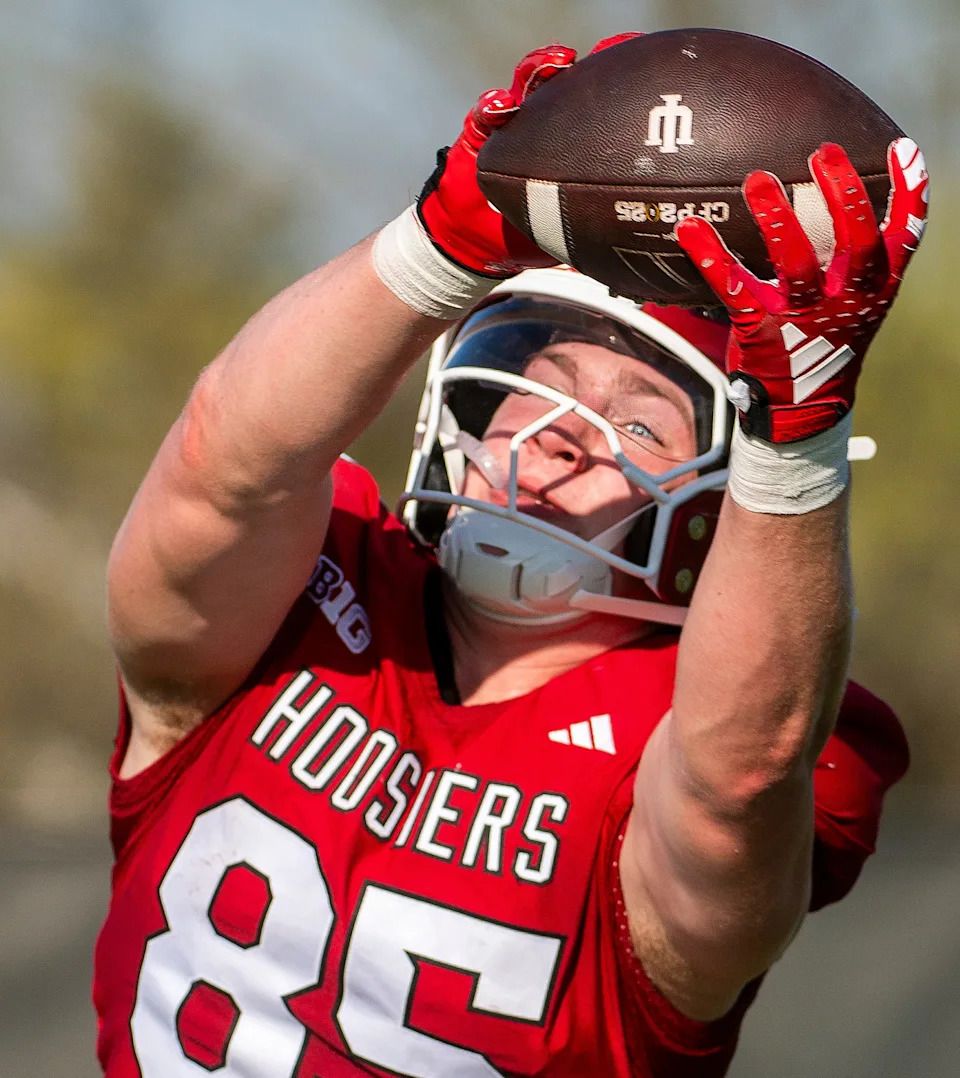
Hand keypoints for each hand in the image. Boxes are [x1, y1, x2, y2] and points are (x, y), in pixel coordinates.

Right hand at [418, 35, 640, 277]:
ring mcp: (512, 126)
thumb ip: (599, 227)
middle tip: (608, 51)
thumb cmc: (526, 236)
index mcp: (572, 145)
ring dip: (541, 68)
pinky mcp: (479, 135)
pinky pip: (484, 114)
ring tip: (557, 61)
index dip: (620, 85)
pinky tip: (501, 106)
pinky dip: (492, 106)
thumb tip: (648, 243)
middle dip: (586, 66)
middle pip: (566, 84)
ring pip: (527, 83)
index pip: (598, 107)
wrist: (478, 245)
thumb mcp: (571, 235)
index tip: (643, 68)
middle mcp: (544, 127)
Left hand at [676, 138, 929, 442]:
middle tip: (822, 154)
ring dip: (778, 220)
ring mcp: (803, 318)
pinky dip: (711, 257)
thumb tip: (842, 192)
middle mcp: (845, 302)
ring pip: (797, 265)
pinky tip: (689, 230)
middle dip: (843, 195)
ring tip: (759, 179)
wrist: (802, 408)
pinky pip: (734, 289)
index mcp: (874, 290)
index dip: (909, 194)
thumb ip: (855, 258)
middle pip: (855, 243)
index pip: (904, 238)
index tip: (900, 150)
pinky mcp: (760, 332)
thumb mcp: (855, 302)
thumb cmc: (826, 340)